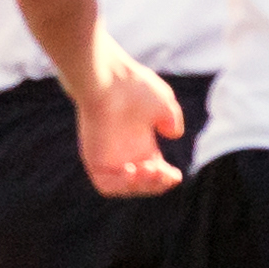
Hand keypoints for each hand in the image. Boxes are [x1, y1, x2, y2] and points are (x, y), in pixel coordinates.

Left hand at [74, 55, 185, 200]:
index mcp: (141, 144)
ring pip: (126, 188)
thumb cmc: (135, 87)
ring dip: (141, 187)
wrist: (107, 79)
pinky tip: (130, 170)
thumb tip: (172, 134)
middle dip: (156, 184)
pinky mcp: (93, 160)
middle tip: (159, 170)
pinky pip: (105, 186)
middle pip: (144, 184)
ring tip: (147, 169)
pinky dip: (121, 186)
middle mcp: (125, 153)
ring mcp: (108, 158)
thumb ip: (171, 121)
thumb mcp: (164, 103)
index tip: (176, 175)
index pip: (155, 172)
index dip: (166, 179)